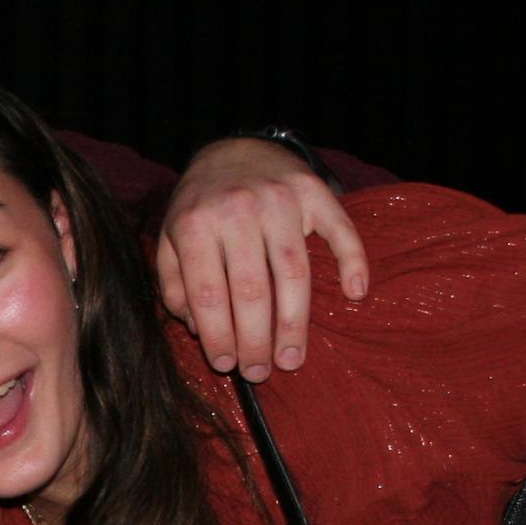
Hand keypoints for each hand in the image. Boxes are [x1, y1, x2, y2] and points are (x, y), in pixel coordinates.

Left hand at [155, 136, 370, 381]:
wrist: (234, 151)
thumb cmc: (200, 208)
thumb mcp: (170, 240)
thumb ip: (175, 284)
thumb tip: (197, 328)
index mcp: (195, 224)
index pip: (209, 294)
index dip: (218, 336)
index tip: (227, 365)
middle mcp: (237, 210)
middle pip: (252, 290)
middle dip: (256, 341)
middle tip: (260, 373)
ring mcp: (279, 199)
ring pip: (293, 273)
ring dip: (295, 324)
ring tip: (292, 359)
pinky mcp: (313, 191)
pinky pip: (340, 230)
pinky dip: (352, 262)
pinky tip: (355, 294)